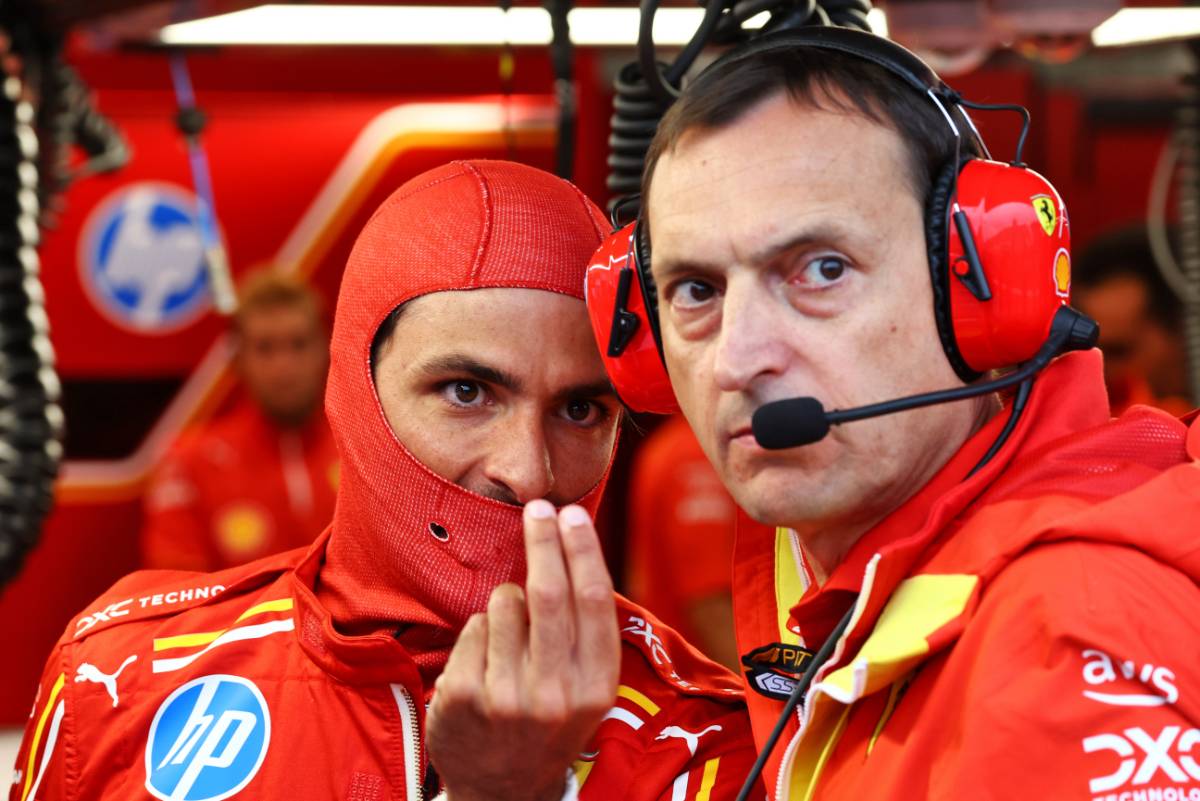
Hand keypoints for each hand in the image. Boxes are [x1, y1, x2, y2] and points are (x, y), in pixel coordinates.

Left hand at [427, 500, 619, 800]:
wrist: (503, 790)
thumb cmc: (549, 720)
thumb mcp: (586, 689)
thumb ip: (585, 632)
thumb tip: (576, 547)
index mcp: (595, 687)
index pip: (593, 601)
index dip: (582, 550)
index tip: (571, 514)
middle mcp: (555, 693)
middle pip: (548, 592)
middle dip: (543, 540)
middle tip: (539, 508)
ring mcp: (506, 696)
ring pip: (505, 603)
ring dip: (507, 600)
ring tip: (511, 634)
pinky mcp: (464, 696)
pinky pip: (473, 626)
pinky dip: (480, 630)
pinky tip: (485, 661)